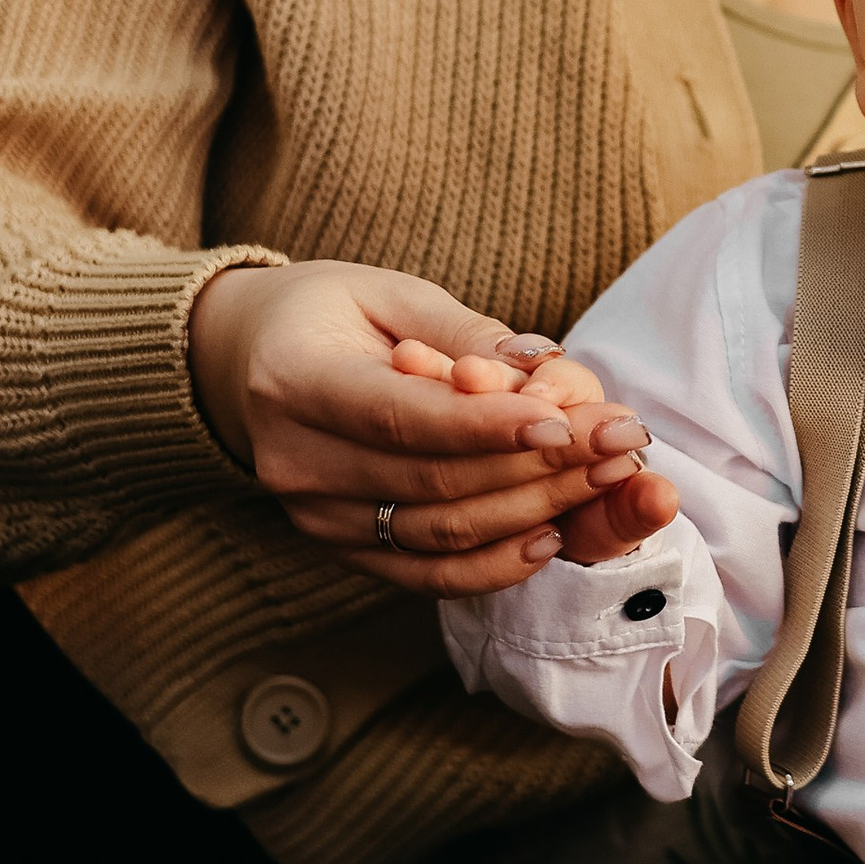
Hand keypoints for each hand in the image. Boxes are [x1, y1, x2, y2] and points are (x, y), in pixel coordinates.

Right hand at [187, 262, 650, 596]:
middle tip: (619, 443)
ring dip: (534, 510)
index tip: (568, 421)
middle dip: (538, 467)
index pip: (404, 417)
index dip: (489, 426)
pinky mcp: (338, 547)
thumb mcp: (388, 291)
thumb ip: (462, 331)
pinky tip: (551, 537)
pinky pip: (423, 572)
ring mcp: (314, 516)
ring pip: (438, 532)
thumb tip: (541, 368)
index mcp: (296, 381)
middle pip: (433, 482)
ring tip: (607, 480)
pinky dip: (491, 564)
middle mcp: (296, 461)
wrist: (245, 362)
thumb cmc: (327, 312)